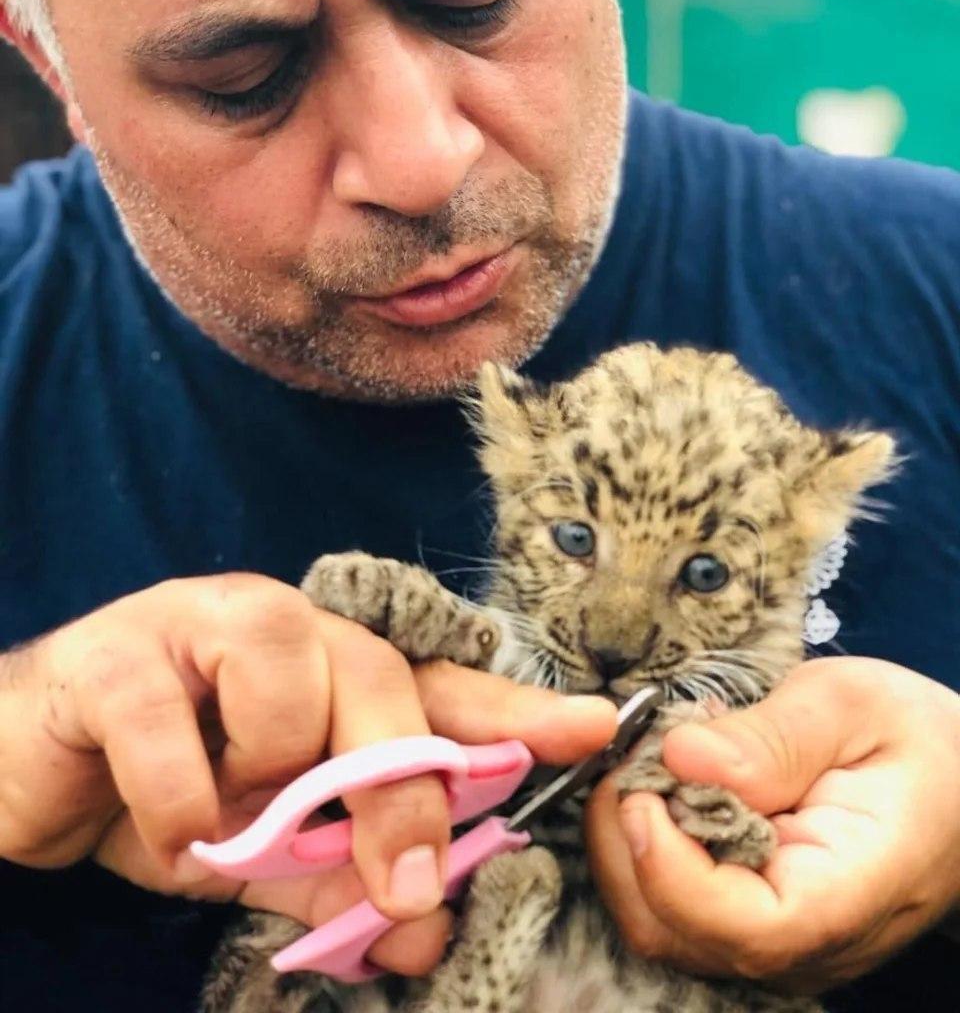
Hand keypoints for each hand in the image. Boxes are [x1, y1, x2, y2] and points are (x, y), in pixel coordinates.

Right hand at [0, 573, 615, 975]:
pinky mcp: (120, 653)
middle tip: (405, 883)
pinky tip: (164, 822)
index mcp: (330, 674)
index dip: (516, 708)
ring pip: (291, 689)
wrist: (30, 774)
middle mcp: (283, 630)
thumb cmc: (165, 799)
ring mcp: (200, 624)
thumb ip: (340, 879)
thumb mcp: (267, 853)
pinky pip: (175, 732)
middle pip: (382, 685)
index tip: (594, 730)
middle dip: (403, 791)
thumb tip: (424, 930)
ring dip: (264, 784)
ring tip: (221, 814)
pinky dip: (179, 801)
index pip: (440, 685)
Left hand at [586, 657, 959, 993]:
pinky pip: (666, 902)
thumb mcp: (853, 706)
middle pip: (675, 929)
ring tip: (652, 758)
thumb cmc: (914, 740)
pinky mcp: (744, 924)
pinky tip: (667, 784)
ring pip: (655, 919)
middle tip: (631, 751)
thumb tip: (680, 756)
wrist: (953, 781)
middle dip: (625, 839)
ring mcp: (772, 944)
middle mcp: (805, 943)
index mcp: (847, 891)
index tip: (641, 788)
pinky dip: (642, 842)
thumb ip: (771, 738)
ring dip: (625, 837)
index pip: (746, 928)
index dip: (671, 868)